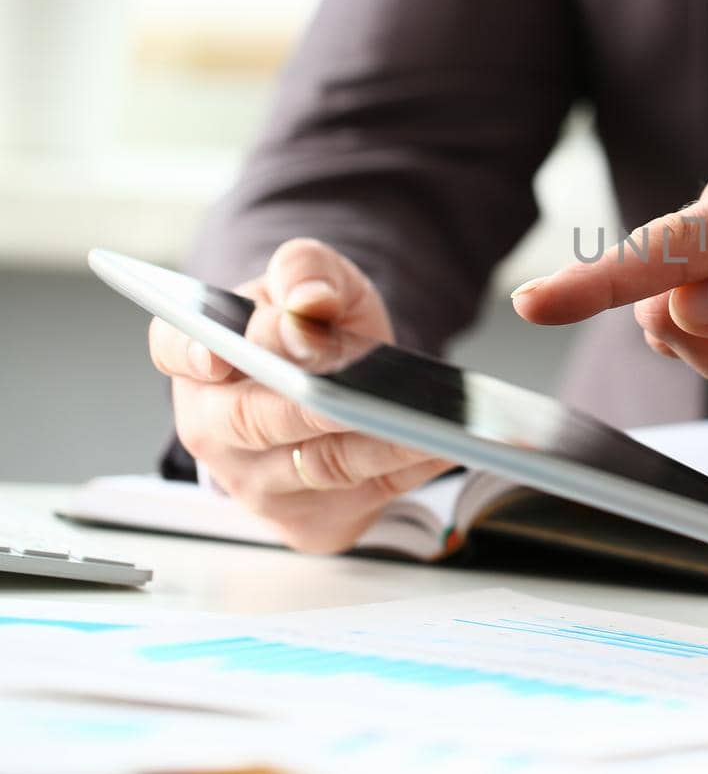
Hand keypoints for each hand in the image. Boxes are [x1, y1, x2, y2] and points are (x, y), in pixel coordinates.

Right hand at [148, 238, 453, 552]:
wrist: (337, 386)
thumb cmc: (315, 330)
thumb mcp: (316, 281)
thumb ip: (307, 273)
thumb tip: (309, 301)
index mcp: (201, 358)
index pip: (174, 349)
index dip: (190, 353)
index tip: (216, 355)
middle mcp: (214, 427)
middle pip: (255, 420)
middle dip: (309, 405)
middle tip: (356, 393)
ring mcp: (257, 483)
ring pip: (321, 463)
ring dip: (379, 444)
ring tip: (428, 423)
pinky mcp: (309, 521)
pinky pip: (367, 495)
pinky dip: (411, 468)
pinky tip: (445, 445)